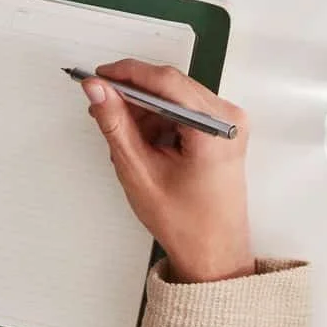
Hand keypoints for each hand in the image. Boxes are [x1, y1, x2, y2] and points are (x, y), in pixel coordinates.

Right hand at [82, 62, 254, 282]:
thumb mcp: (139, 172)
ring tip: (124, 141)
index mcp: (215, 127)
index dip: (127, 74)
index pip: (166, 81)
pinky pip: (184, 111)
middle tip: (101, 107)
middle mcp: (229, 118)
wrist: (213, 251)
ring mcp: (229, 123)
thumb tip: (98, 90)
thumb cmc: (185, 223)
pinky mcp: (222, 130)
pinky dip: (160, 122)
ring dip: (145, 112)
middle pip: (171, 86)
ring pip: (175, 98)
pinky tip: (144, 144)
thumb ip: (116, 125)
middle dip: (133, 96)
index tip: (98, 76)